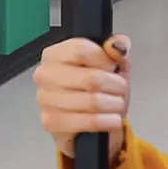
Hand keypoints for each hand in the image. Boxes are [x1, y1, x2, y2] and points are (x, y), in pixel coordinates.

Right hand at [34, 34, 130, 162]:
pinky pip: (87, 121)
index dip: (105, 60)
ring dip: (114, 104)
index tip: (113, 66)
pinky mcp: (51, 122)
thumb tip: (118, 45)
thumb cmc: (95, 90)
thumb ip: (116, 48)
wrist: (85, 122)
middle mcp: (46, 75)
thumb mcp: (110, 64)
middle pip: (91, 78)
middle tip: (121, 89)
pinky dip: (106, 121)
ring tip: (117, 104)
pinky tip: (112, 119)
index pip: (82, 50)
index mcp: (55, 54)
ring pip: (92, 101)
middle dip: (115, 86)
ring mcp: (46, 100)